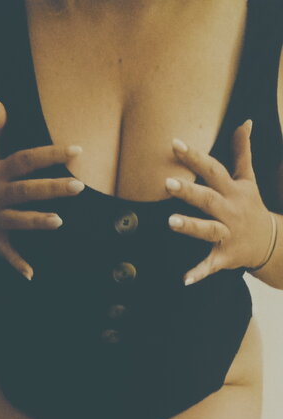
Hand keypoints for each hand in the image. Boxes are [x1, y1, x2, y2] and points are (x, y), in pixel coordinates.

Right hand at [0, 93, 83, 278]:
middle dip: (51, 189)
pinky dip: (17, 264)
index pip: (27, 159)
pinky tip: (32, 274)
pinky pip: (6, 253)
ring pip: (18, 220)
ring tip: (59, 222)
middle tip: (79, 186)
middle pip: (26, 190)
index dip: (50, 154)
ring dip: (36, 222)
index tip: (77, 150)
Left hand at [164, 119, 272, 284]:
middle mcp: (229, 210)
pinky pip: (211, 264)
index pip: (212, 169)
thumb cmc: (251, 206)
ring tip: (171, 222)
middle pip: (208, 198)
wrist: (270, 242)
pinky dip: (199, 272)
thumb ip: (242, 151)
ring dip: (191, 227)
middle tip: (166, 183)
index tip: (174, 143)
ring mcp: (228, 234)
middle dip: (189, 191)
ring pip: (208, 229)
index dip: (194, 156)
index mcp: (232, 190)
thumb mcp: (248, 179)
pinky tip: (184, 279)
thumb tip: (245, 122)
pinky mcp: (225, 256)